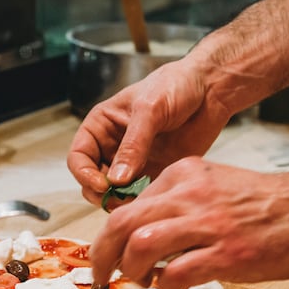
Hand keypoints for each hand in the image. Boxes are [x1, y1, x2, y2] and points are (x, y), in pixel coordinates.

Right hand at [67, 58, 235, 206]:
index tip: (102, 184)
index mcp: (101, 126)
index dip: (84, 173)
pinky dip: (141, 202)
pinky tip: (152, 199)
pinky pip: (140, 195)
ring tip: (135, 202)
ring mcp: (134, 162)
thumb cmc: (176, 86)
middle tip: (117, 199)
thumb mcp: (150, 110)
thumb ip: (133, 145)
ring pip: (114, 192)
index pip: (78, 156)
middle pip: (91, 179)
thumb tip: (117, 179)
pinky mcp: (155, 172)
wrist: (210, 89)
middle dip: (100, 192)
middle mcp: (113, 146)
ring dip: (119, 201)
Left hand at [89, 157, 288, 288]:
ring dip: (131, 272)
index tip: (108, 257)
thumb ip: (180, 205)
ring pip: (141, 245)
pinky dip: (165, 288)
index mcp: (183, 174)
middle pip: (121, 224)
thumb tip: (147, 240)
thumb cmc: (268, 205)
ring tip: (138, 284)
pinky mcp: (226, 252)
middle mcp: (189, 193)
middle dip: (101, 256)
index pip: (128, 206)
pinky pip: (176, 273)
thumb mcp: (215, 186)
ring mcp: (207, 223)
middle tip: (101, 278)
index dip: (109, 237)